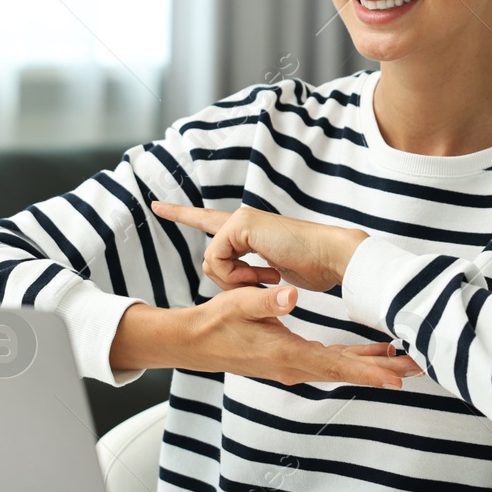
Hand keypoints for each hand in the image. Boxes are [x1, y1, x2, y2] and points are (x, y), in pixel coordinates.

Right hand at [110, 286, 421, 388]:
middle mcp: (294, 366)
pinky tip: (372, 353)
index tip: (396, 374)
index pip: (334, 363)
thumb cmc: (217, 322)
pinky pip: (330, 363)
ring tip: (405, 360)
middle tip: (417, 367)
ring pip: (341, 368)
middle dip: (381, 369)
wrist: (196, 343)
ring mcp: (294, 367)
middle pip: (346, 370)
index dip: (367, 368)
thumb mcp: (238, 305)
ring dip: (372, 365)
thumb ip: (266, 300)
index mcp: (285, 354)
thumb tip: (291, 296)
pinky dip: (353, 360)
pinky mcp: (292, 361)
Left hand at [149, 201, 367, 292]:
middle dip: (230, 280)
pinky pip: (218, 261)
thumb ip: (253, 273)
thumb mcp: (275, 275)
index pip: (208, 221)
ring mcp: (240, 220)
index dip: (182, 214)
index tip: (157, 207)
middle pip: (211, 257)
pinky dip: (238, 277)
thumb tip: (241, 285)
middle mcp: (241, 221)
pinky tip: (266, 275)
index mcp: (248, 230)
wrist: (333, 257)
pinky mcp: (241, 225)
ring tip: (266, 279)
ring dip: (237, 282)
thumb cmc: (313, 267)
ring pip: (213, 263)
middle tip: (263, 279)